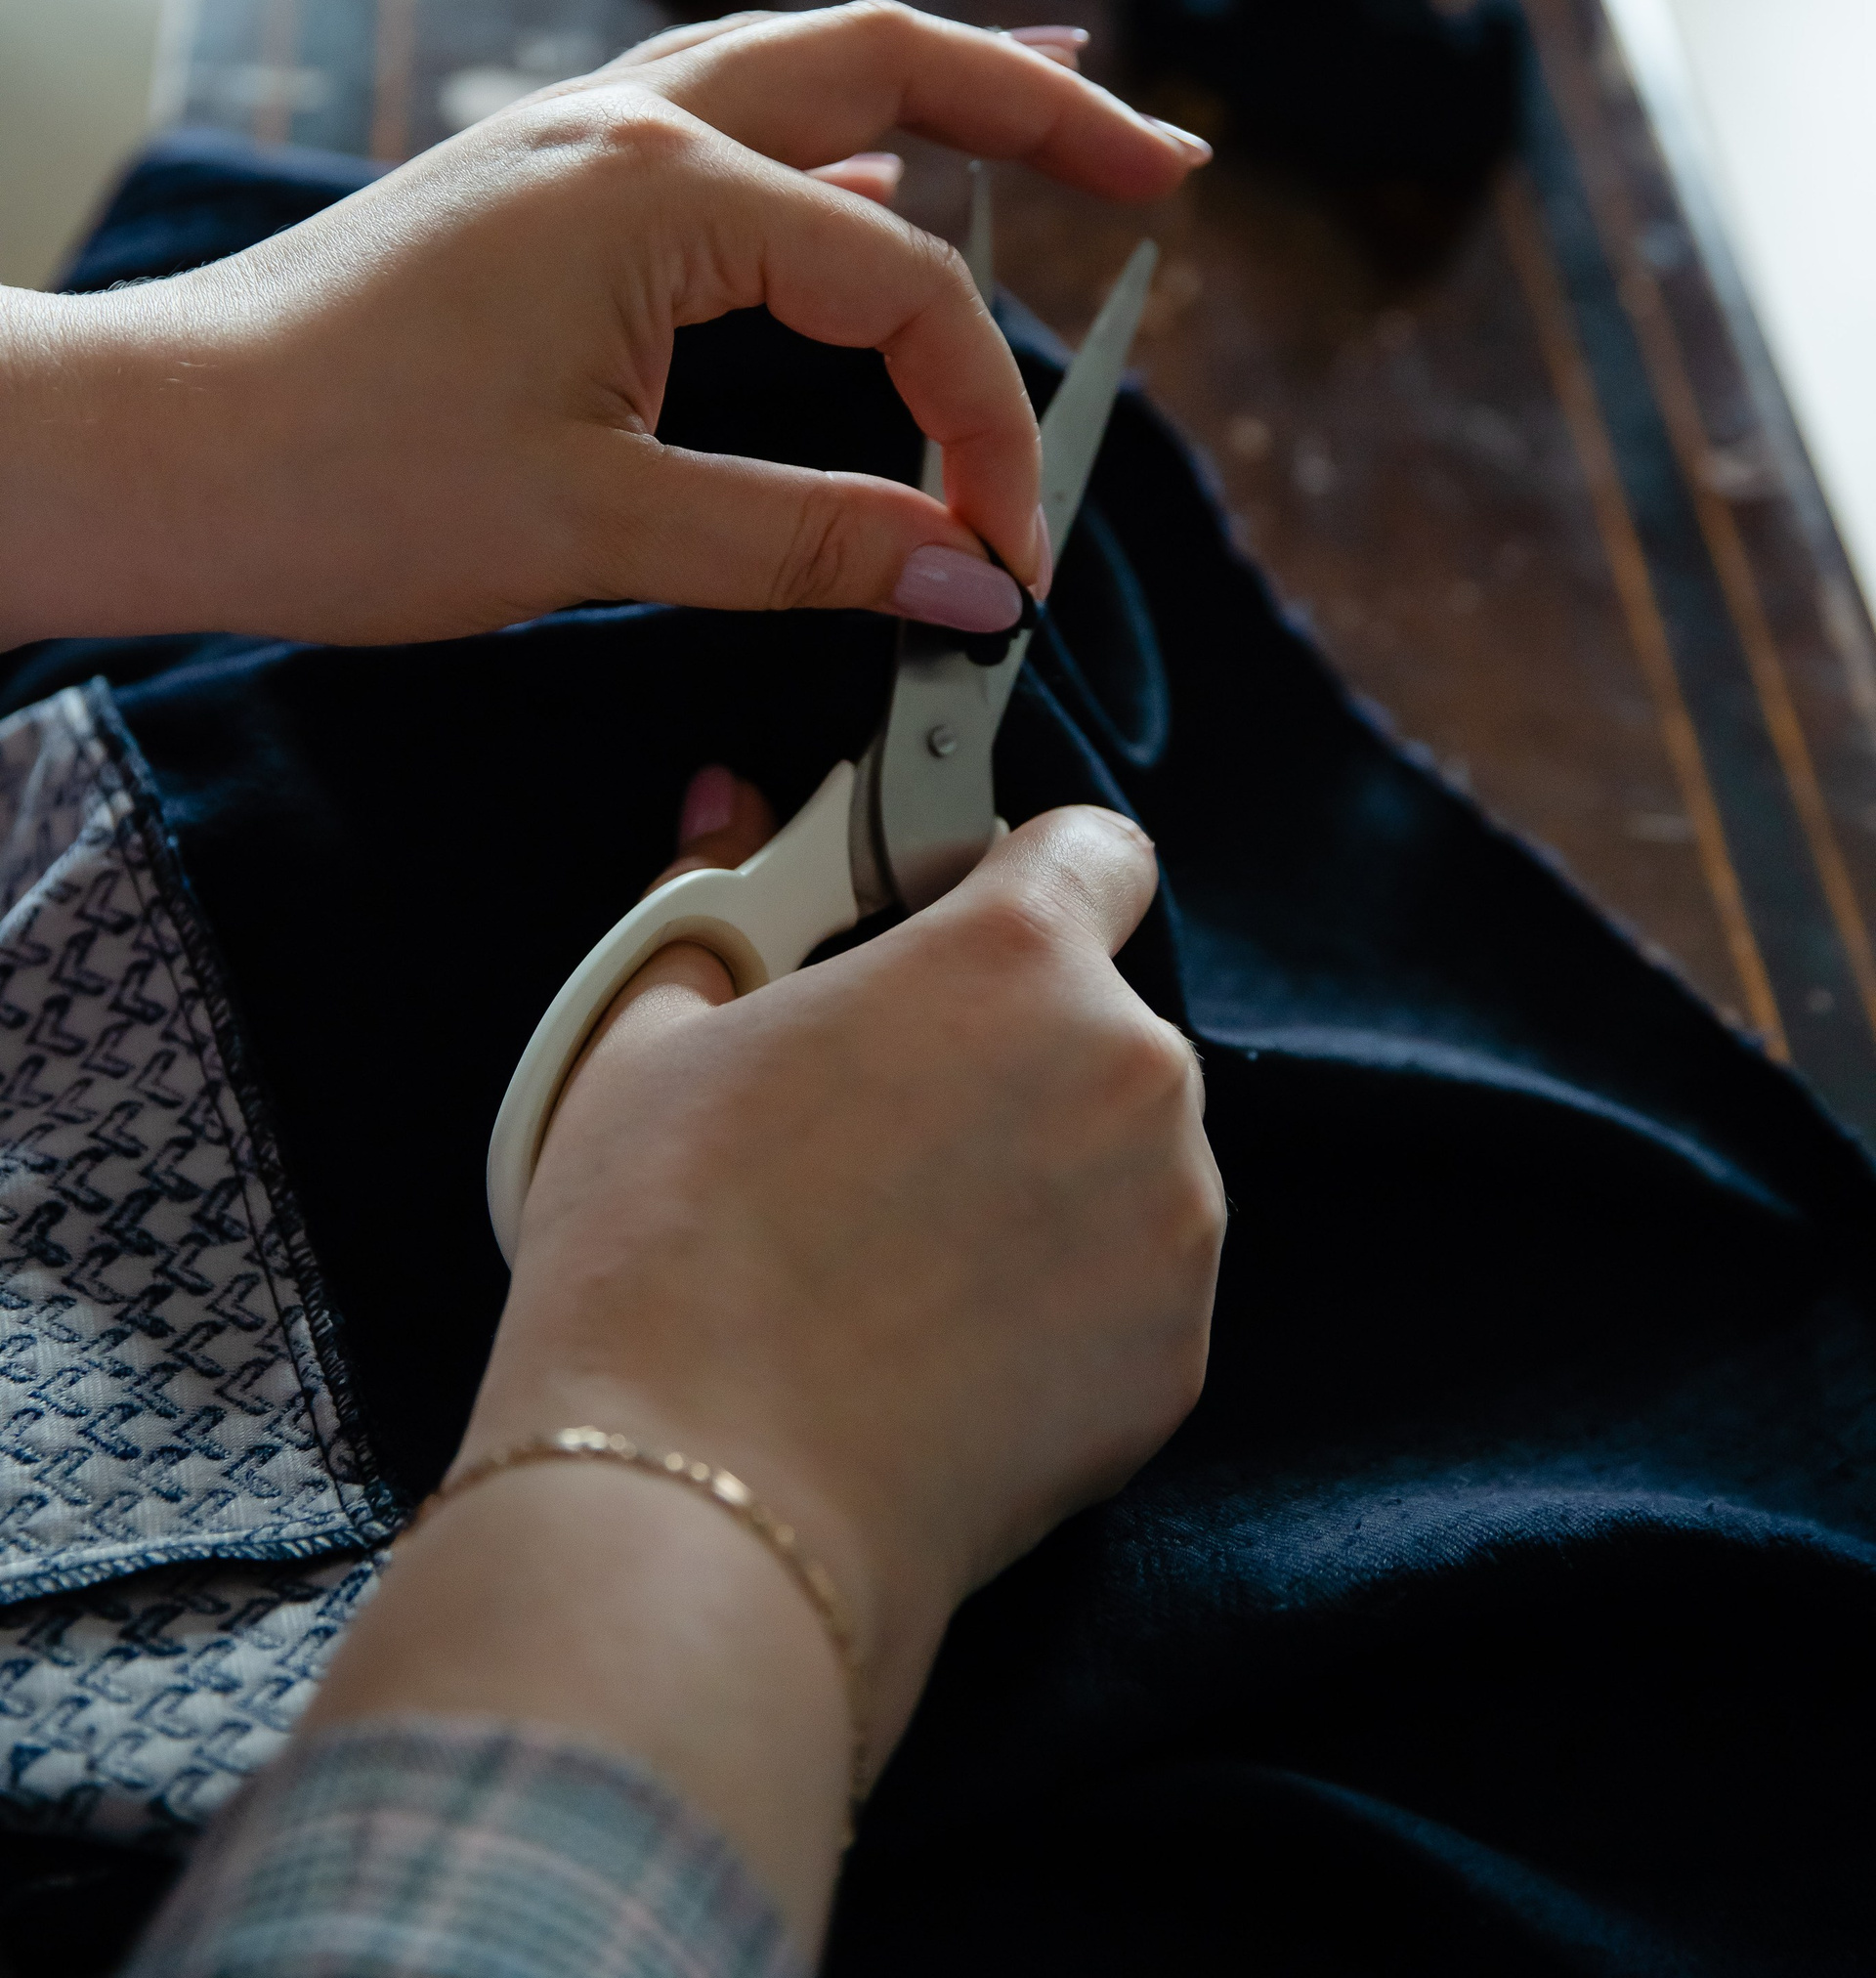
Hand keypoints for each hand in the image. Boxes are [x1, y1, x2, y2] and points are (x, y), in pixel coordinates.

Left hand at [0, 2, 1206, 648]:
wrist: (153, 450)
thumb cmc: (341, 482)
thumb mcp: (596, 531)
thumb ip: (807, 544)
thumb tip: (972, 584)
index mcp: (658, 188)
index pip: (902, 285)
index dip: (984, 423)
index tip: (1011, 551)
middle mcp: (627, 123)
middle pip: (889, 65)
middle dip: (1045, 108)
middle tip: (1166, 164)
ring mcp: (577, 137)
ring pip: (805, 65)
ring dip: (943, 81)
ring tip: (1062, 93)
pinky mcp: (541, 181)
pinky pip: (726, 115)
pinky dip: (831, 130)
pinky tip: (880, 169)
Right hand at [475, 776, 1222, 1743]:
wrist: (706, 1503)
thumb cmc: (659, 1253)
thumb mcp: (649, 1038)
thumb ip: (718, 906)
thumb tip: (723, 809)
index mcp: (1015, 956)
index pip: (1094, 849)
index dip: (1026, 874)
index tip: (962, 921)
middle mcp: (1129, 1069)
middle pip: (1099, 1017)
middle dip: (1008, 1052)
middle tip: (876, 1127)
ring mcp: (1171, 1221)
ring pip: (1120, 1156)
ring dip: (1041, 1178)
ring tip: (892, 1258)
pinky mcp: (1175, 1357)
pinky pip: (1128, 1287)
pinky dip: (1059, 1304)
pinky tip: (935, 1346)